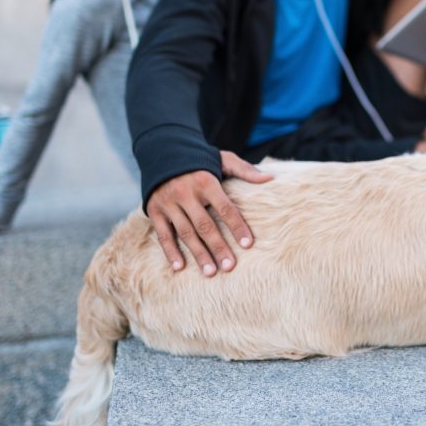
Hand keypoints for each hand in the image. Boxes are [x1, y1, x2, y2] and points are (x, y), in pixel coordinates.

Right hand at [145, 150, 273, 276]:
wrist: (163, 152)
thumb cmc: (201, 160)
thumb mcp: (223, 159)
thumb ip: (245, 170)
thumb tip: (270, 179)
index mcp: (206, 181)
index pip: (225, 207)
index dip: (237, 226)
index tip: (248, 244)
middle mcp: (186, 193)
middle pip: (205, 225)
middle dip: (218, 247)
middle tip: (230, 266)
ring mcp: (169, 203)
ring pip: (185, 233)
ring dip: (198, 254)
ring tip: (210, 272)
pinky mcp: (154, 211)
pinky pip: (163, 234)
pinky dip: (170, 252)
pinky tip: (180, 267)